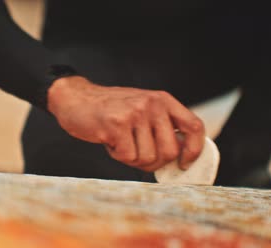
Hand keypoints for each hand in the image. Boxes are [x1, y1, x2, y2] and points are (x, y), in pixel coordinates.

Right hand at [47, 76, 204, 171]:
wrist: (76, 99)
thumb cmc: (110, 110)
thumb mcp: (143, 110)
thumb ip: (162, 128)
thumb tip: (180, 158)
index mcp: (163, 100)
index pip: (194, 126)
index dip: (194, 150)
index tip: (184, 164)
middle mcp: (152, 104)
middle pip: (170, 150)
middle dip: (154, 161)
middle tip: (137, 153)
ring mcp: (135, 113)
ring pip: (148, 157)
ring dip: (132, 158)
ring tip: (120, 141)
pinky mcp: (117, 124)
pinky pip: (128, 157)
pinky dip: (117, 155)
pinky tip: (110, 141)